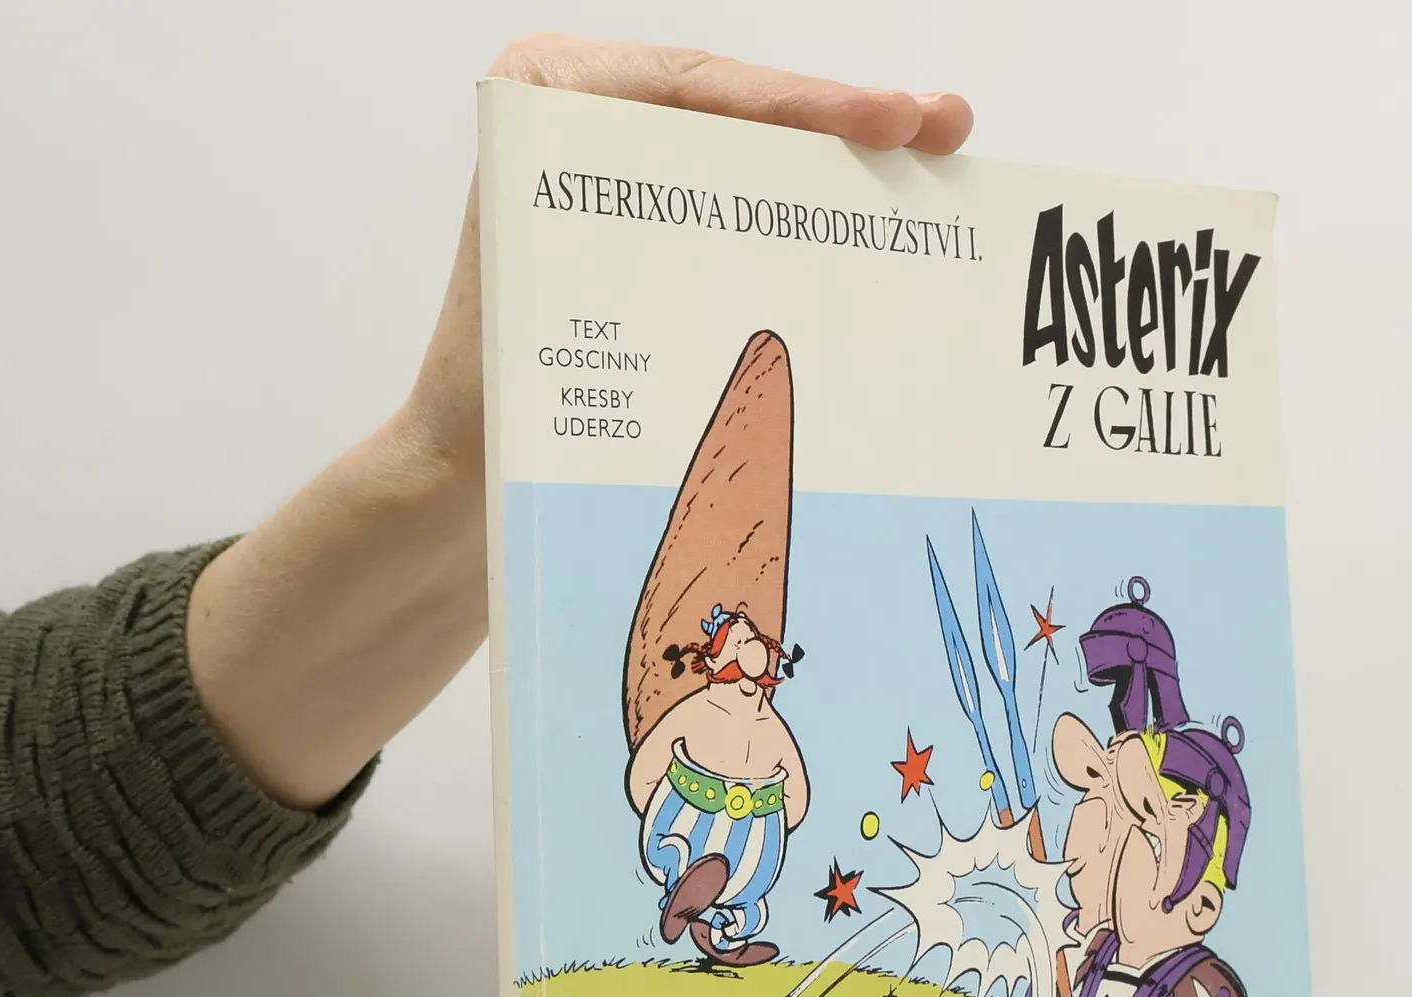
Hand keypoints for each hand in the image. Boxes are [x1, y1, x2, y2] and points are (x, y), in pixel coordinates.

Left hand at [185, 39, 969, 812]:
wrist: (465, 489)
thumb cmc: (494, 403)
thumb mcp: (560, 285)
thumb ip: (650, 219)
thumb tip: (763, 178)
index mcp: (549, 100)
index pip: (701, 92)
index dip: (809, 104)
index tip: (896, 121)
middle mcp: (587, 127)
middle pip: (743, 117)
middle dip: (851, 125)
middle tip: (946, 129)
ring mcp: (628, 190)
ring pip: (756, 167)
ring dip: (848, 172)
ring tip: (937, 157)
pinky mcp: (656, 250)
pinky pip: (747, 225)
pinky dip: (815, 232)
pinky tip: (884, 239)